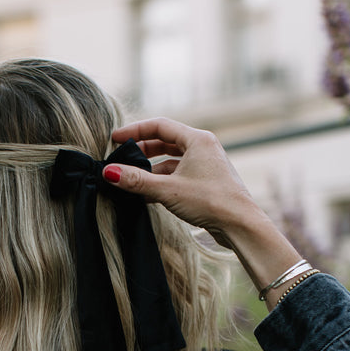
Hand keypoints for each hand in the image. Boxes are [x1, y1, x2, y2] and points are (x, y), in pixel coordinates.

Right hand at [109, 118, 257, 248]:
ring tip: (130, 181)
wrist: (240, 225)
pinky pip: (178, 175)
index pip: (160, 125)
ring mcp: (205, 165)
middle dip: (141, 151)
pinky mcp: (206, 182)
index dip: (134, 130)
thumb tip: (109, 172)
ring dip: (150, 170)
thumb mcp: (168, 190)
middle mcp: (203, 147)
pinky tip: (147, 195)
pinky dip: (161, 182)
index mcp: (198, 139)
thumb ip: (136, 181)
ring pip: (171, 161)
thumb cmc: (211, 202)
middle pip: (165, 141)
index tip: (115, 139)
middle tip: (121, 159)